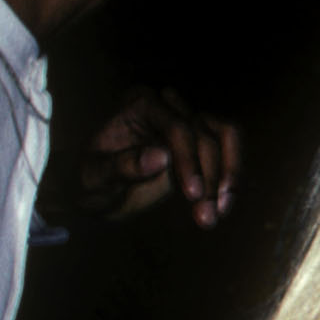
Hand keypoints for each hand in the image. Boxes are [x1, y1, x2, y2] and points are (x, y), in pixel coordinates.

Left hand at [78, 88, 240, 228]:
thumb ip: (125, 166)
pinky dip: (230, 180)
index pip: (178, 126)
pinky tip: (220, 207)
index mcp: (141, 105)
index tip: (193, 194)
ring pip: (226, 136)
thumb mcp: (97, 177)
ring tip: (219, 211)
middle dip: (210, 176)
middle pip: (206, 134)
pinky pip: (228, 152)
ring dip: (229, 175)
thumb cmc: (90, 180)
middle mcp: (168, 108)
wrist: (97, 191)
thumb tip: (161, 156)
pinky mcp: (201, 144)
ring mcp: (187, 123)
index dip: (189, 160)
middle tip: (205, 215)